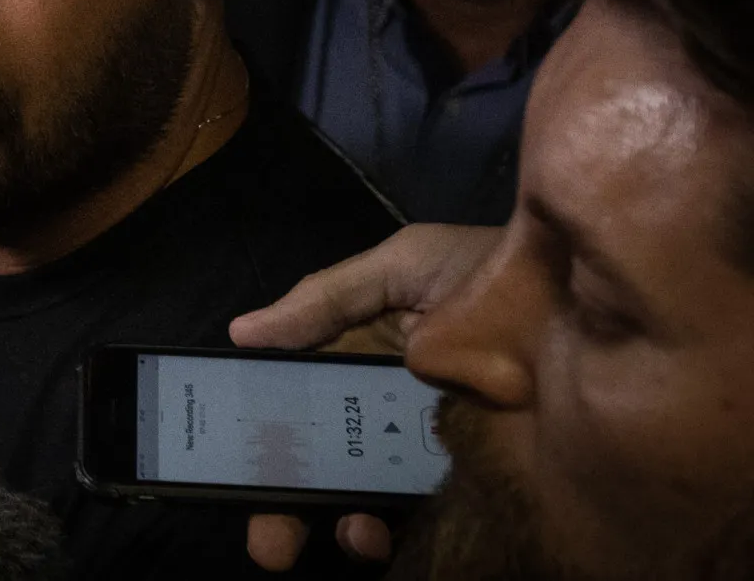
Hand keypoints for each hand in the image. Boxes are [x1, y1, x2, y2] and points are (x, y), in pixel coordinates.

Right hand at [228, 223, 501, 570]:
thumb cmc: (492, 278)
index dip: (259, 429)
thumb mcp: (402, 269)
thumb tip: (241, 333)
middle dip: (278, 498)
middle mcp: (387, 411)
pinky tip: (366, 532)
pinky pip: (410, 520)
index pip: (298, 399)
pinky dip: (376, 534)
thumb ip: (324, 300)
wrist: (586, 311)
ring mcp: (425, 454)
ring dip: (319, 522)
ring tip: (303, 537)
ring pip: (353, 498)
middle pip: (318, 461)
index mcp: (363, 358)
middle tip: (261, 532)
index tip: (220, 455)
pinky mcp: (468, 487)